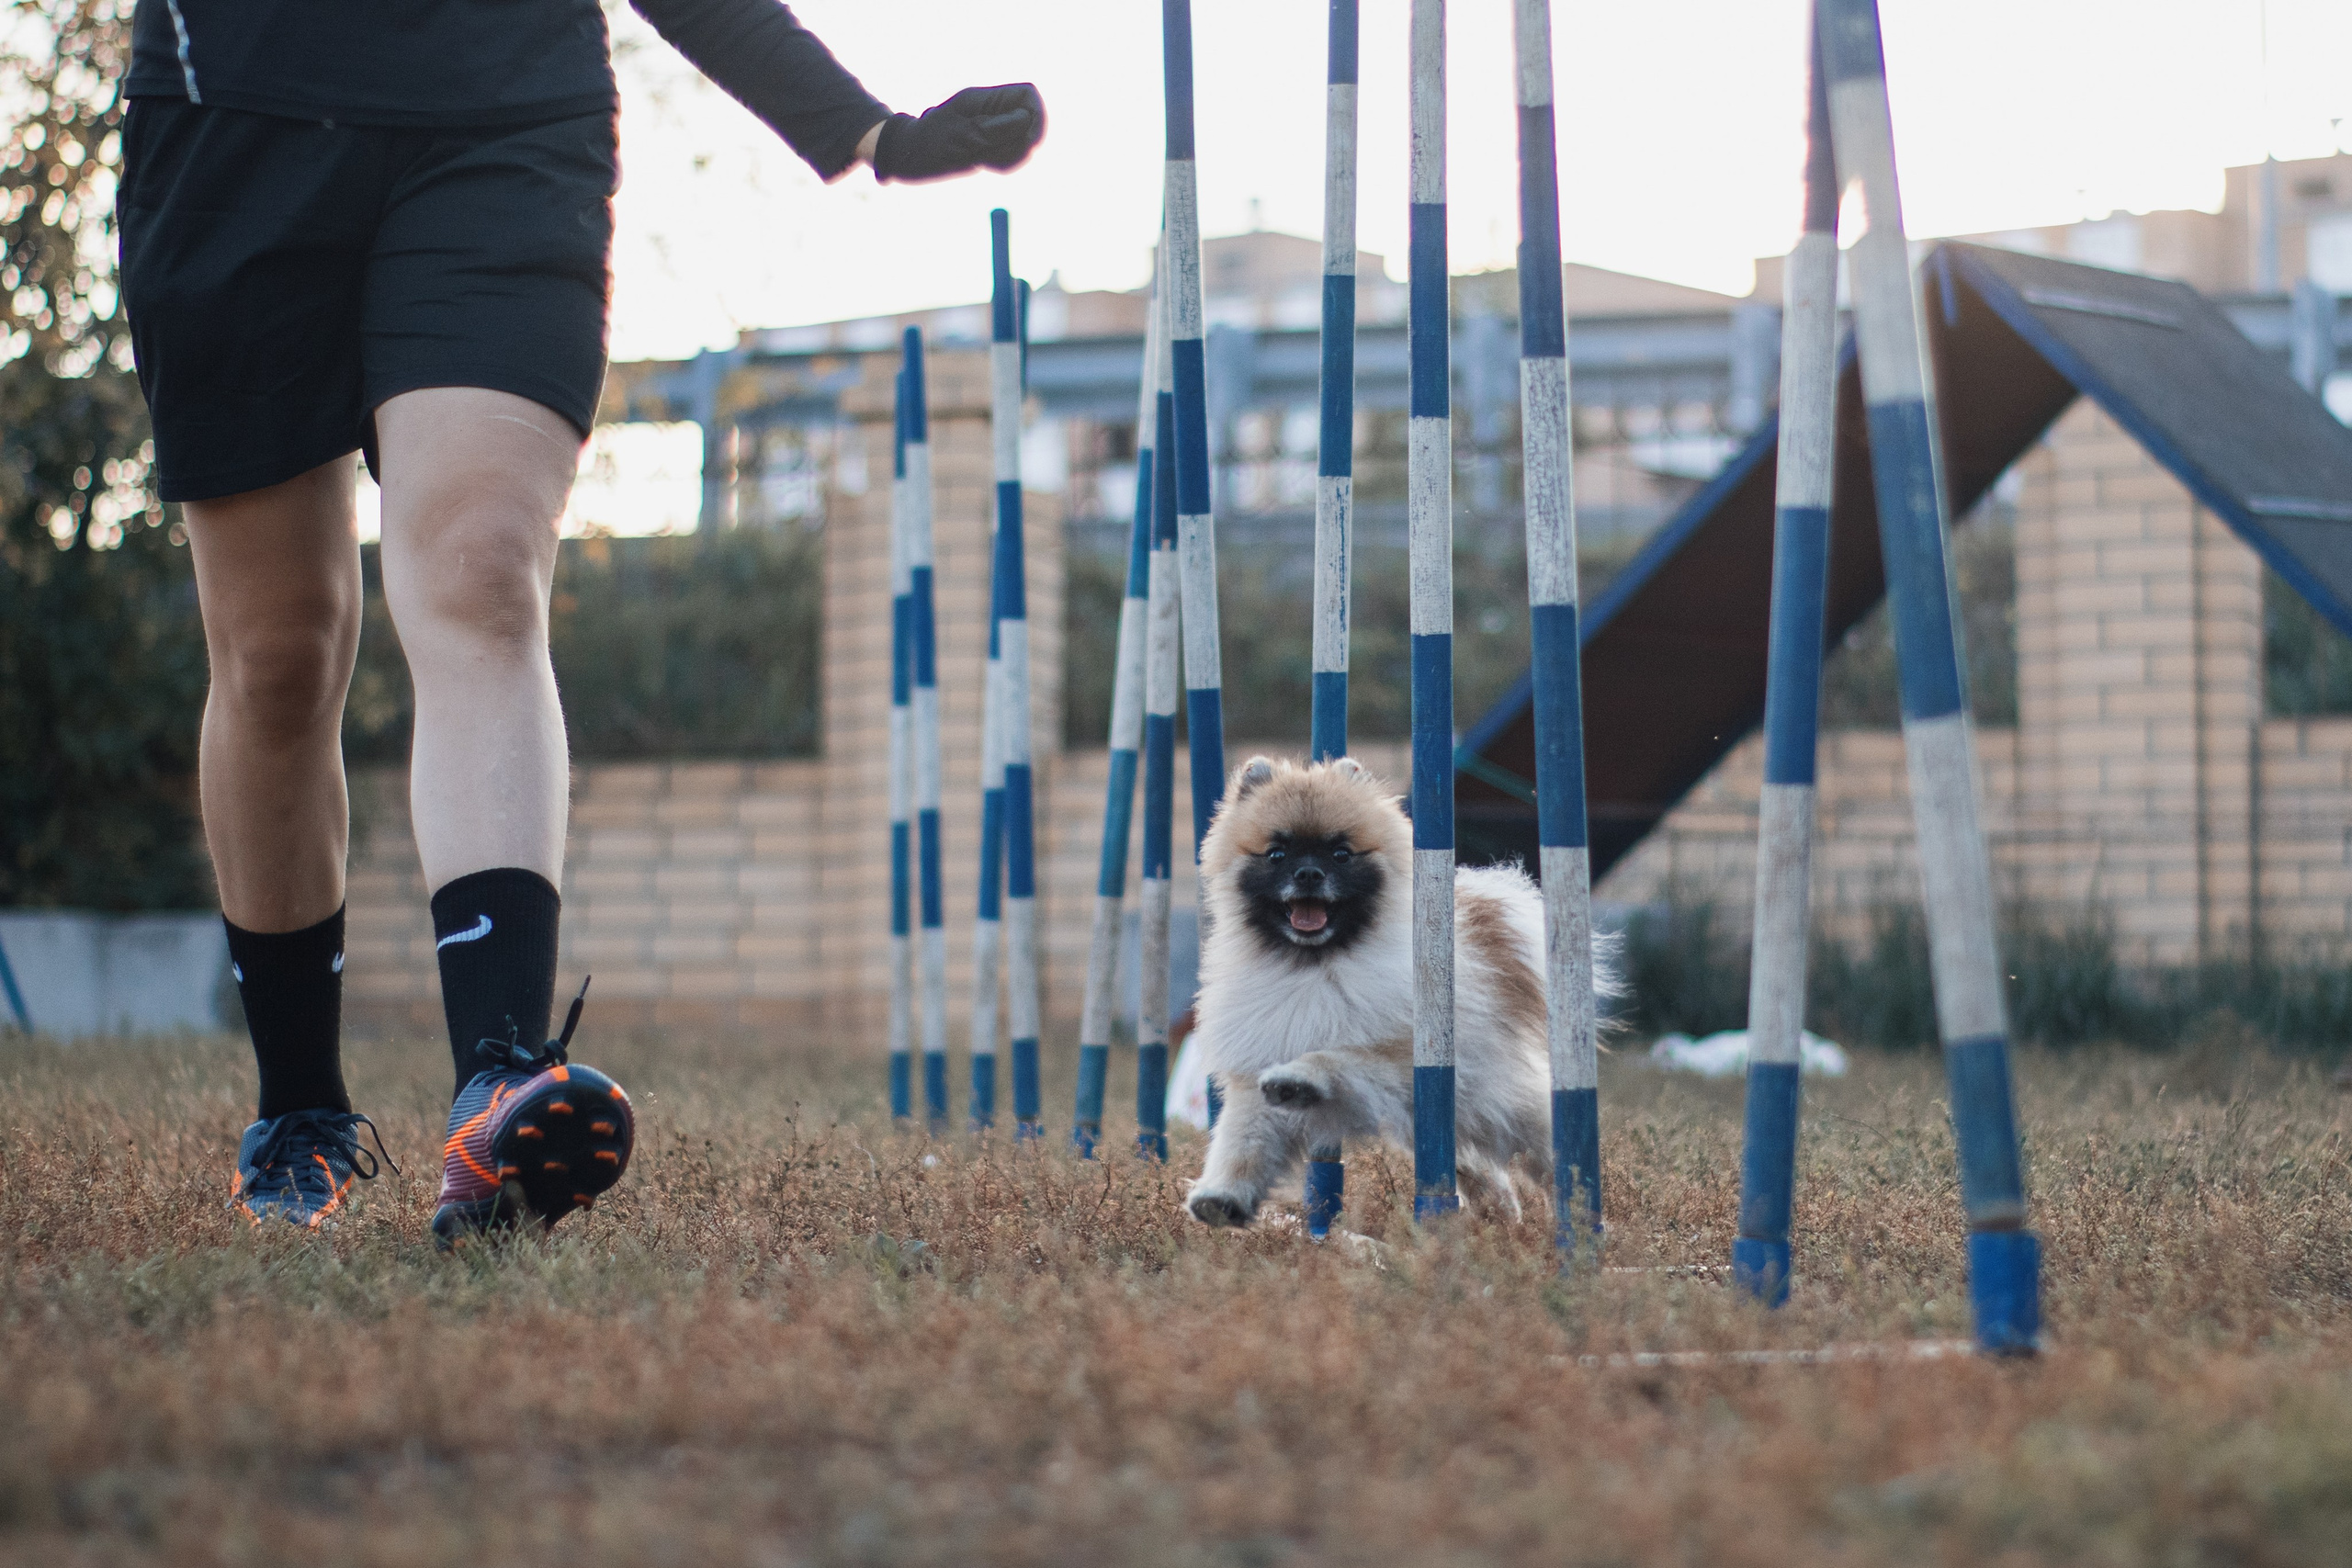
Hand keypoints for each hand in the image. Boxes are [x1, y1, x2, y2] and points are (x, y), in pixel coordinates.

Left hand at [871, 84, 1045, 183]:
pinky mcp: (992, 144)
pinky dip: (1003, 163)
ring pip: (1022, 141)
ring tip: (982, 158)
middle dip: (1019, 142)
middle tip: (991, 153)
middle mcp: (993, 110)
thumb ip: (992, 129)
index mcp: (985, 99)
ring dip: (1010, 156)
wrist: (908, 155)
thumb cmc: (927, 143)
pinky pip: (1012, 155)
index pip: (1027, 96)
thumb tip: (1025, 119)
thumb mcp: (957, 136)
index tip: (1027, 141)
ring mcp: (994, 127)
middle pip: (1029, 121)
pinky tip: (982, 162)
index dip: (1036, 117)